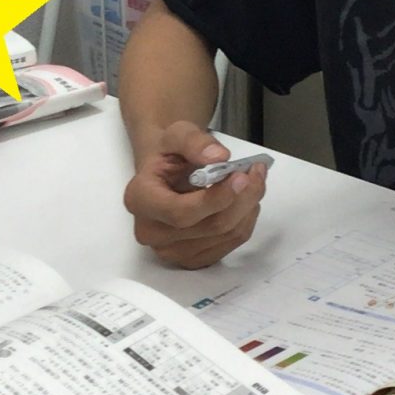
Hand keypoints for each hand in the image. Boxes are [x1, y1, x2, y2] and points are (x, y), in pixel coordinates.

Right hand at [124, 120, 267, 268]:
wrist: (165, 173)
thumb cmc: (169, 155)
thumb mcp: (177, 134)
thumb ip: (194, 142)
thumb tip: (218, 157)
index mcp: (139, 200)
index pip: (180, 212)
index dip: (215, 198)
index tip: (240, 177)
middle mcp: (150, 232)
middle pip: (210, 226)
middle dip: (242, 197)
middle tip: (255, 172)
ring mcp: (171, 251)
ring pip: (226, 235)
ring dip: (248, 206)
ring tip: (251, 181)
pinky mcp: (192, 259)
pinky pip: (231, 244)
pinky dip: (245, 220)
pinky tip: (242, 200)